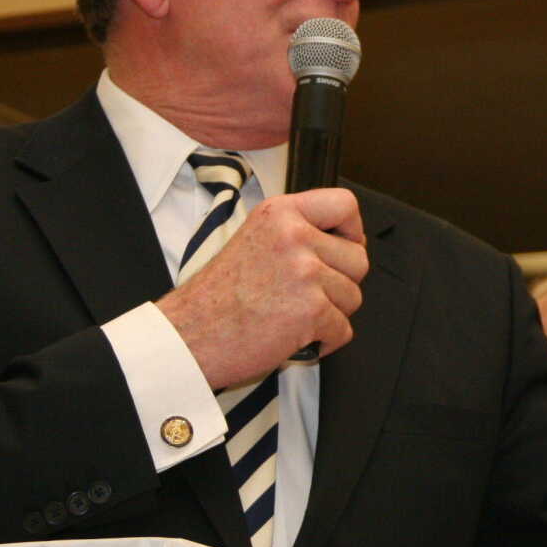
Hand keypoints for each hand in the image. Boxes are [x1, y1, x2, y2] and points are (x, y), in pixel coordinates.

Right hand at [155, 187, 367, 388]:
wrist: (187, 336)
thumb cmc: (216, 297)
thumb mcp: (255, 239)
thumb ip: (297, 231)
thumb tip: (346, 239)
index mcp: (280, 213)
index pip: (346, 204)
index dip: (352, 231)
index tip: (342, 248)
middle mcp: (294, 235)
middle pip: (358, 259)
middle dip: (341, 284)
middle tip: (307, 295)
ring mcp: (304, 271)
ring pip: (353, 297)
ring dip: (331, 315)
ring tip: (292, 315)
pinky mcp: (311, 309)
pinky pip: (344, 330)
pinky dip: (325, 342)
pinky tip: (295, 338)